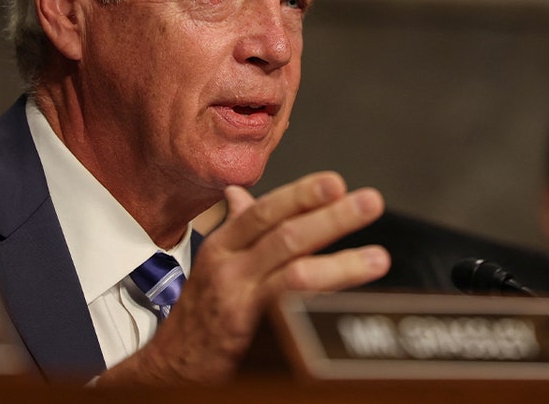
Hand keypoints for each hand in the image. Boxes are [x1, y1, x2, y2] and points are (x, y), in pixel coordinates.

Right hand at [98, 171, 388, 384]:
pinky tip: (345, 304)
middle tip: (369, 202)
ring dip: (340, 264)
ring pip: (293, 275)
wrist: (171, 366)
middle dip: (331, 218)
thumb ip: (237, 228)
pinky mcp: (247, 338)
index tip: (336, 182)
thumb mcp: (213, 262)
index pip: (266, 210)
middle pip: (285, 236)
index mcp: (224, 245)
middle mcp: (229, 269)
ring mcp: (239, 304)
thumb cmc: (199, 311)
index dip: (301, 194)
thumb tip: (241, 193)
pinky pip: (288, 317)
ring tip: (377, 258)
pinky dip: (318, 306)